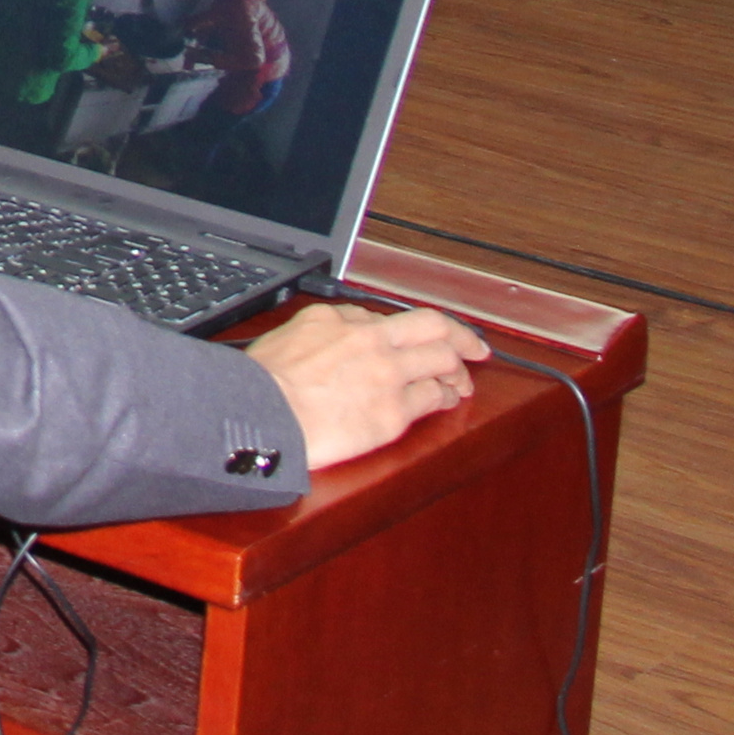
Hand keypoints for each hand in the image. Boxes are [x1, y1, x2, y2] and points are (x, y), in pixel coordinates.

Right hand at [247, 299, 487, 468]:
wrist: (266, 415)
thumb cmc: (260, 387)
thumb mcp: (281, 340)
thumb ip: (311, 336)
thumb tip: (317, 344)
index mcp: (336, 319)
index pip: (383, 319)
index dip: (403, 332)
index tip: (410, 339)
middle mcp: (369, 339)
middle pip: (430, 325)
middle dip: (459, 334)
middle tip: (473, 345)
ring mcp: (386, 373)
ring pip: (441, 358)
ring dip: (457, 369)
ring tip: (463, 380)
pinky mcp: (395, 409)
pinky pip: (433, 397)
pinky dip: (445, 397)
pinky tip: (447, 401)